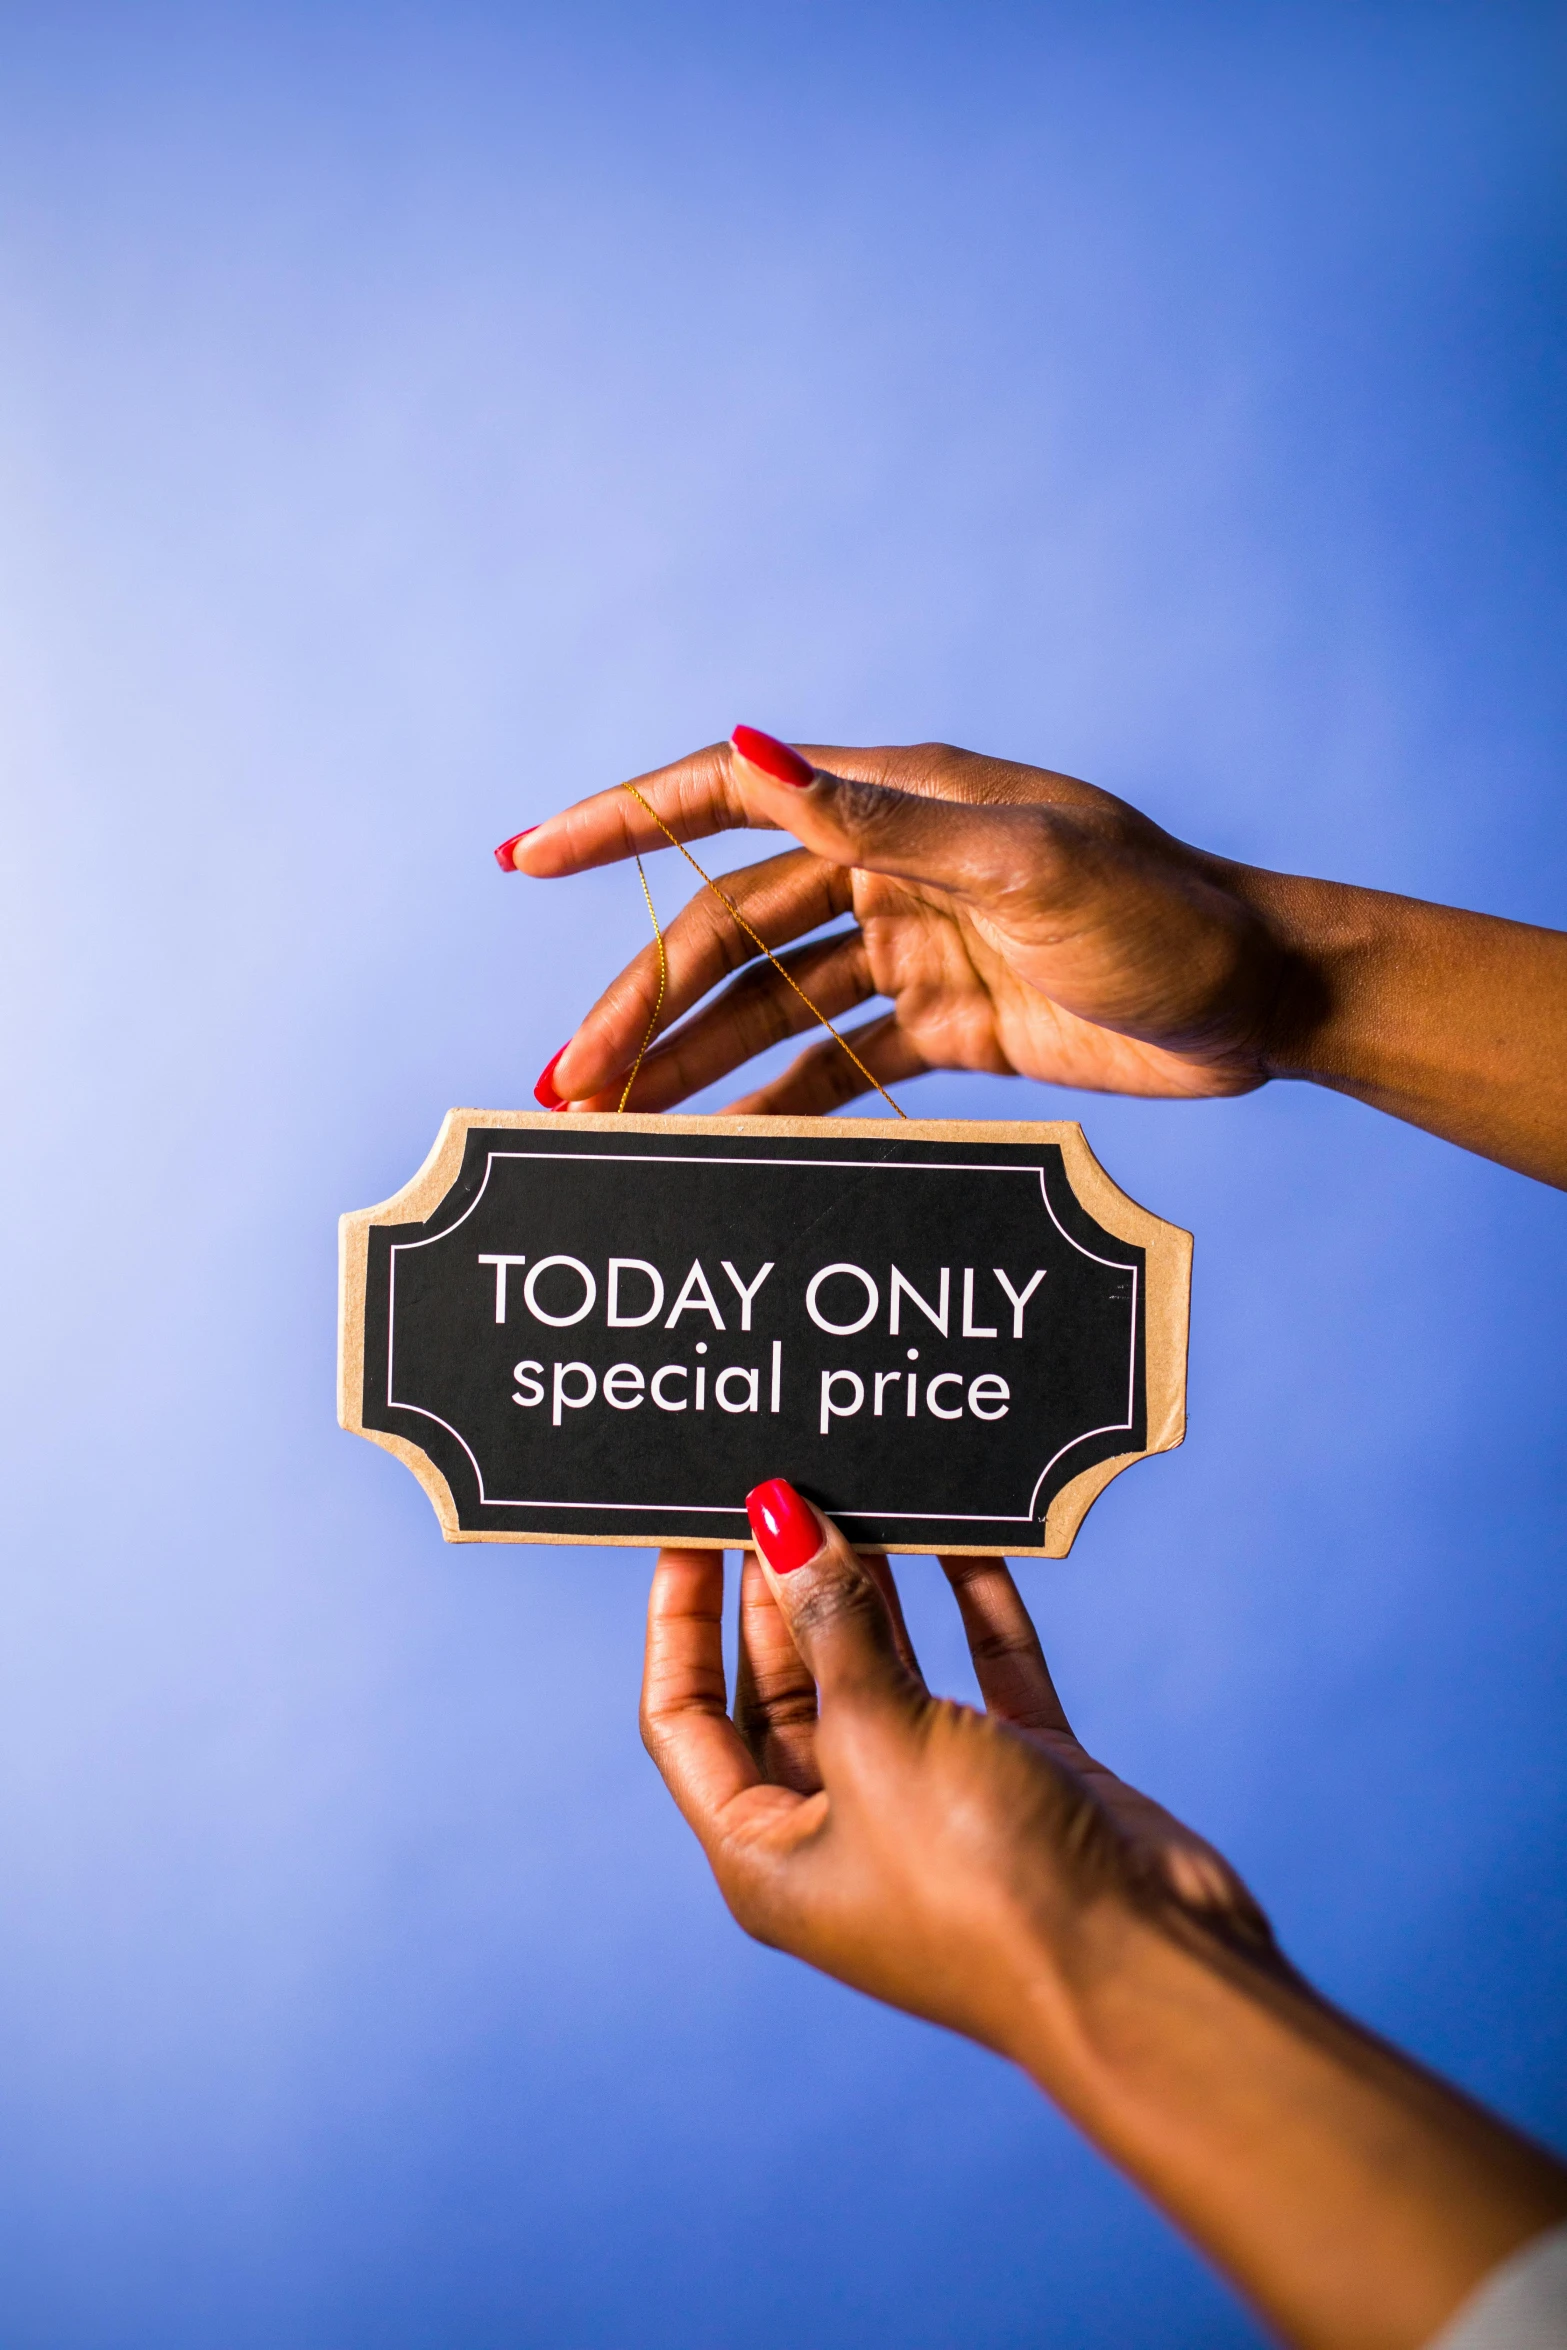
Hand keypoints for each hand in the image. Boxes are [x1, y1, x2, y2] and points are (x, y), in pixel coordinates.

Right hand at [507, 730, 1566, 1183]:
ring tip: (608, 1124)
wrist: (1265, 1002)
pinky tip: (715, 1152)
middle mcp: (889, 867)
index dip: (620, 824)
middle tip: (566, 1084)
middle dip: (642, 1005)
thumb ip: (880, 821)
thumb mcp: (1025, 863)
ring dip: (689, 1063)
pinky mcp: (942, 1026)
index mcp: (899, 803)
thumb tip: (750, 751)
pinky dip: (771, 1108)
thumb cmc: (1165, 914)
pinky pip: (830, 1066)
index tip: (525, 861)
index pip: (726, 799)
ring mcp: (910, 949)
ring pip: (767, 1008)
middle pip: (729, 932)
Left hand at [642, 1502, 1272, 2057]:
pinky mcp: (1021, 1775)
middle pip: (784, 1682)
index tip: (687, 1524)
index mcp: (766, 1854)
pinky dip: (968, 1603)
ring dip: (870, 1585)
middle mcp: (841, 1828)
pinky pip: (980, 1670)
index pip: (686, 1715)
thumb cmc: (981, 1884)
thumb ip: (831, 1624)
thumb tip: (783, 1522)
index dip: (681, 1618)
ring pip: (884, 1668)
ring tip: (857, 1487)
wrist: (1145, 1966)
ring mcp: (934, 1802)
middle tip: (783, 1485)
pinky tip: (963, 1531)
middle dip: (780, 1587)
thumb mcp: (877, 1738)